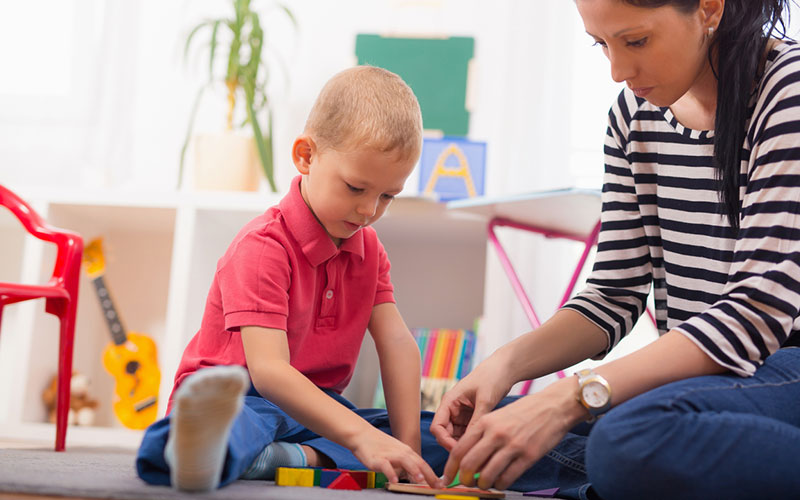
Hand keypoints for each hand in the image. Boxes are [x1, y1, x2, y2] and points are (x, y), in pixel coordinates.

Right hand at [350, 427, 443, 487]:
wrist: (362, 435)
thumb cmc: (380, 446)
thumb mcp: (397, 454)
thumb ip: (407, 464)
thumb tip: (419, 476)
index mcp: (407, 452)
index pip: (423, 464)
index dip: (433, 474)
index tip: (441, 484)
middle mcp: (401, 452)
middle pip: (418, 463)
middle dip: (429, 475)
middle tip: (437, 485)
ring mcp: (389, 455)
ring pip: (405, 461)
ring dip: (414, 470)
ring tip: (421, 480)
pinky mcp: (377, 458)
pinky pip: (385, 466)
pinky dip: (390, 472)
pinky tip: (394, 480)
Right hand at [430, 356, 513, 451]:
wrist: (504, 369)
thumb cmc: (492, 377)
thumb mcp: (485, 399)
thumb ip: (477, 420)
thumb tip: (471, 442)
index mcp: (450, 401)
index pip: (437, 426)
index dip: (444, 440)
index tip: (459, 450)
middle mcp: (452, 409)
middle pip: (445, 434)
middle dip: (455, 446)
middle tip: (470, 455)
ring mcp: (462, 414)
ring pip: (456, 437)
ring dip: (464, 445)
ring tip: (478, 452)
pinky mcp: (471, 418)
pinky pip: (467, 434)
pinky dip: (472, 441)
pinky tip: (482, 446)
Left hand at [442, 377, 585, 490]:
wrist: (553, 406)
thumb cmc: (524, 411)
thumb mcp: (497, 416)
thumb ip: (482, 435)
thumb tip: (467, 459)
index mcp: (485, 422)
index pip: (459, 450)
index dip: (450, 468)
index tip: (447, 478)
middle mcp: (496, 434)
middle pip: (468, 464)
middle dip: (464, 479)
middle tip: (466, 483)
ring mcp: (512, 446)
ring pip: (486, 475)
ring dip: (482, 484)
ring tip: (484, 483)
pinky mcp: (528, 456)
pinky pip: (507, 478)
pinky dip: (500, 484)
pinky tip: (501, 481)